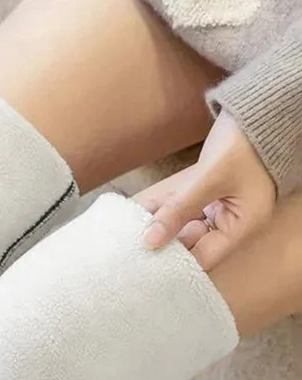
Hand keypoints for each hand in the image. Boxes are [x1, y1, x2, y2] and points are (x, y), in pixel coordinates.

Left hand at [135, 112, 275, 270]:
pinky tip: (139, 211)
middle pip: (191, 244)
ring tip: (130, 230)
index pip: (203, 259)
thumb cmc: (244, 144)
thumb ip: (179, 210)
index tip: (145, 263)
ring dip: (159, 225)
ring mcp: (220, 208)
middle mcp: (232, 223)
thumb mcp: (209, 179)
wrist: (259, 108)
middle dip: (162, 243)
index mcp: (242, 227)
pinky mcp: (210, 195)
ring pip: (183, 225)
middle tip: (131, 247)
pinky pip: (183, 208)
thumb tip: (149, 241)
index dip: (174, 264)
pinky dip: (164, 209)